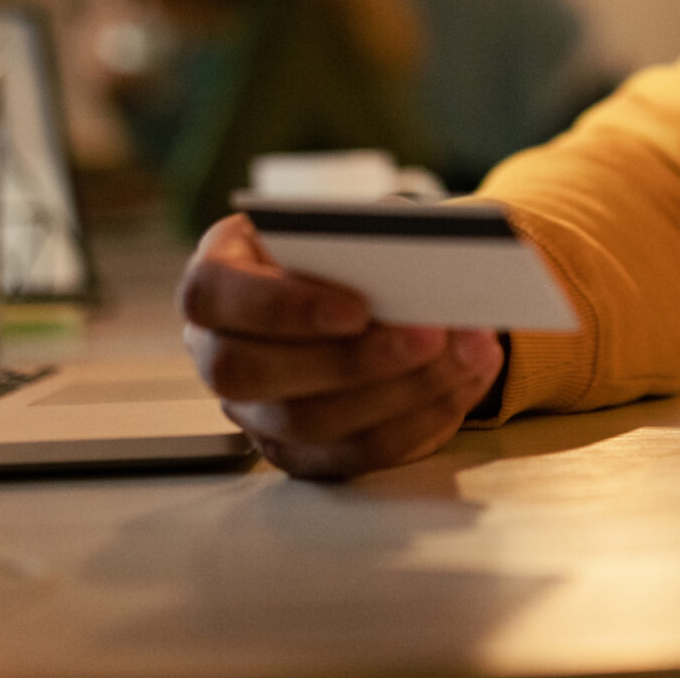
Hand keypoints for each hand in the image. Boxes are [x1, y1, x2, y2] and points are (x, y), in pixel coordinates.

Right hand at [179, 213, 505, 477]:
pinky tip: (466, 382)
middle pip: (252, 374)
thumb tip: (413, 259)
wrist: (367, 286)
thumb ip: (365, 237)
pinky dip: (419, 421)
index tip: (357, 306)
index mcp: (217, 277)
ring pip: (308, 424)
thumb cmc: (349, 248)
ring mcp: (253, 411)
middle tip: (431, 334)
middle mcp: (218, 351)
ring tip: (470, 353)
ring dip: (401, 392)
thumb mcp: (351, 225)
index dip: (280, 307)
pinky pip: (353, 454)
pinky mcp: (299, 451)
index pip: (209, 295)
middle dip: (349, 360)